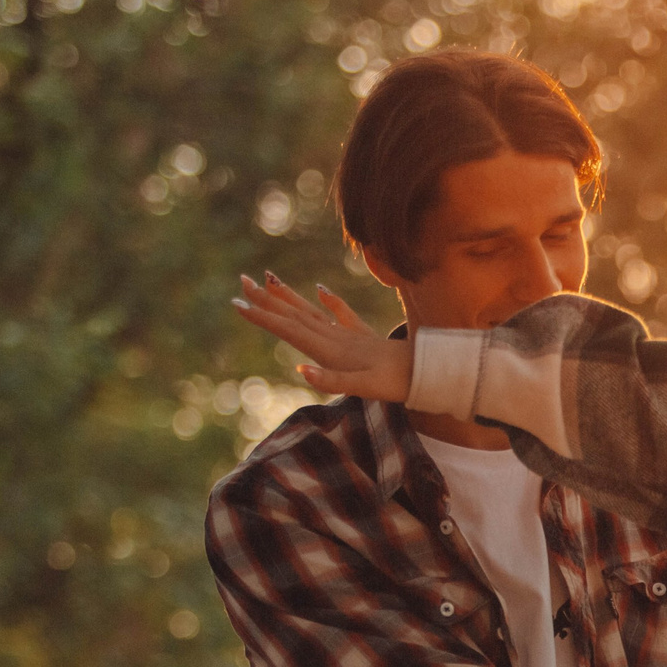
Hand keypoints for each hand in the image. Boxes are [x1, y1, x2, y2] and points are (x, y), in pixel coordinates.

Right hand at [232, 273, 411, 402]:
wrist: (429, 372)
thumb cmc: (396, 384)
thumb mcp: (364, 387)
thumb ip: (333, 380)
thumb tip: (301, 370)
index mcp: (330, 349)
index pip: (289, 330)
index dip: (262, 317)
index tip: (237, 304)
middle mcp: (336, 338)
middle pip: (294, 315)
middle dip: (267, 300)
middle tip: (241, 282)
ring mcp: (350, 336)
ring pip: (311, 312)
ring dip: (289, 298)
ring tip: (269, 279)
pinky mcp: (364, 337)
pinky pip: (342, 315)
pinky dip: (329, 302)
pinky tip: (321, 289)